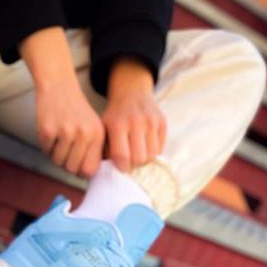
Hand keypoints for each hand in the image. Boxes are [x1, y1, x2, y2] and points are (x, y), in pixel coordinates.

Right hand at [36, 77, 105, 177]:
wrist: (59, 86)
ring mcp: (65, 132)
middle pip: (72, 169)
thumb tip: (87, 176)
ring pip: (58, 162)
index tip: (77, 167)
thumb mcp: (93, 128)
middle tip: (65, 151)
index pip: (89, 170)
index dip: (81, 172)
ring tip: (58, 139)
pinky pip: (45, 152)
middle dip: (66, 164)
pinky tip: (51, 132)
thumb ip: (93, 151)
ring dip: (55, 155)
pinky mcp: (48, 130)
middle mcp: (83, 134)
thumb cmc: (76, 112)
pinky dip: (46, 146)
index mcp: (97, 134)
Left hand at [103, 58, 165, 172]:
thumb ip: (105, 150)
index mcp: (118, 124)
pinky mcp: (162, 122)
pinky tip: (145, 147)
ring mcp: (152, 121)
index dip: (122, 167)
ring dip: (145, 160)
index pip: (122, 155)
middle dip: (134, 165)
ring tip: (138, 154)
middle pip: (139, 159)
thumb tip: (110, 172)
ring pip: (152, 156)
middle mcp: (136, 122)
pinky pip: (160, 148)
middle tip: (130, 162)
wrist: (132, 93)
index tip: (121, 167)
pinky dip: (153, 152)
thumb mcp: (104, 129)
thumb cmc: (115, 116)